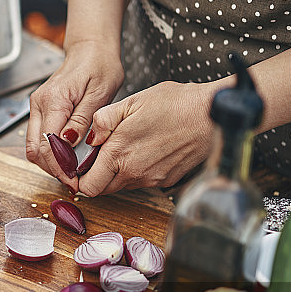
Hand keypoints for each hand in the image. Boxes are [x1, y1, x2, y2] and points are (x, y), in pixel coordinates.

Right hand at [26, 40, 122, 188]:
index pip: (47, 143)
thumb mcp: (100, 93)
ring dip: (50, 162)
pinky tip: (67, 157)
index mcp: (54, 100)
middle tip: (74, 180)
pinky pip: (39, 137)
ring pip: (34, 146)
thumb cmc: (100, 66)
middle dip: (52, 169)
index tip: (75, 180)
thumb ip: (82, 119)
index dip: (60, 166)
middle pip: (35, 149)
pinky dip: (50, 152)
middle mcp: (39, 104)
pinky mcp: (41, 110)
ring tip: (72, 171)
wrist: (91, 49)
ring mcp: (37, 107)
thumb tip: (68, 143)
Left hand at [78, 81, 215, 194]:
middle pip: (104, 189)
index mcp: (119, 155)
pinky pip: (144, 181)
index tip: (78, 168)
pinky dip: (138, 170)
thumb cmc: (175, 104)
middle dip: (96, 176)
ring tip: (125, 147)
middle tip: (99, 155)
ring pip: (124, 185)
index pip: (88, 186)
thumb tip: (89, 137)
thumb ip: (102, 121)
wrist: (211, 115)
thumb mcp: (130, 102)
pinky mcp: (167, 180)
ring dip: (117, 173)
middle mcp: (134, 174)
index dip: (78, 179)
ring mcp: (152, 180)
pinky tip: (146, 150)